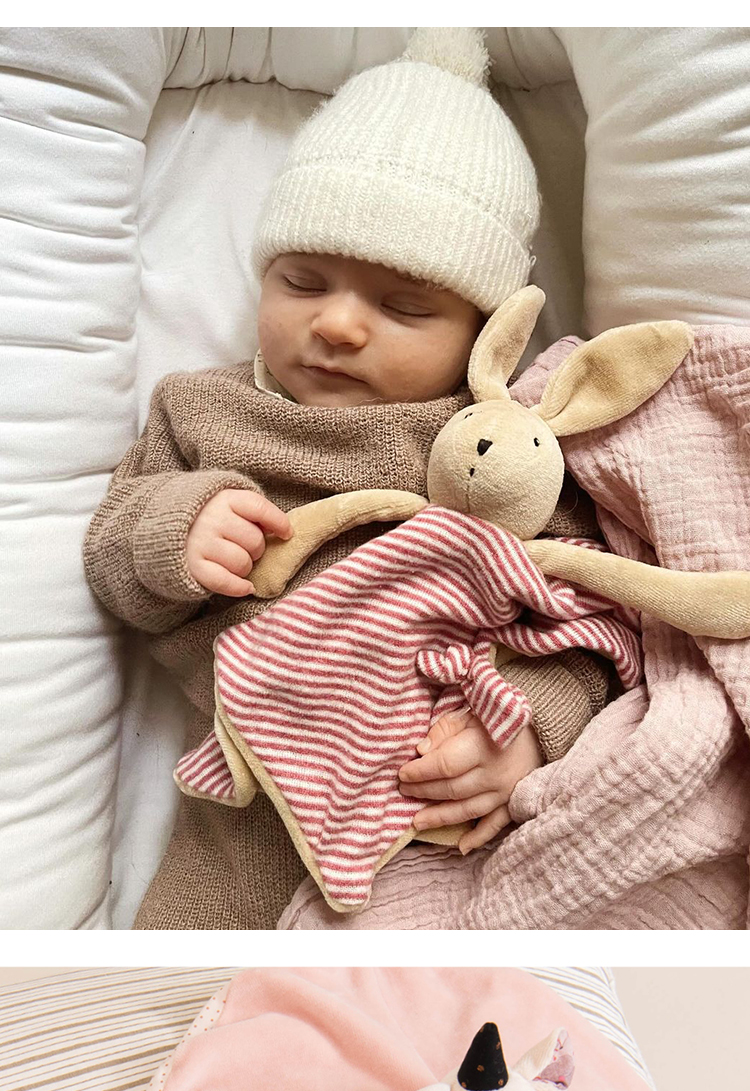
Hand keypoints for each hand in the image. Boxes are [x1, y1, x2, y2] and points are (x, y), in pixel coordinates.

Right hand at [186, 489, 292, 596]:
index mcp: (224, 499)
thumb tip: (282, 530)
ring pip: (242, 563)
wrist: (165, 529)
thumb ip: (254, 512)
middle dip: (257, 549)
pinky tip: (245, 586)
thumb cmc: (210, 519)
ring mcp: (200, 542)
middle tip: (245, 548)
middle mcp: (211, 519)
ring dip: (246, 568)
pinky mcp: (192, 565)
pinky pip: (225, 581)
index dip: (278, 522)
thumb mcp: (230, 504)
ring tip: (236, 561)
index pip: (258, 508)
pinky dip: (239, 587)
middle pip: (255, 541)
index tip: (286, 533)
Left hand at [398, 711, 542, 853]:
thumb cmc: (494, 721)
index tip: (402, 773)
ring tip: (417, 822)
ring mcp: (505, 792)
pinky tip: (461, 846)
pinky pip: (495, 825)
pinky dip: (479, 838)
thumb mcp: (468, 715)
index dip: (421, 772)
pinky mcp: (513, 803)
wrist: (538, 732)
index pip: (445, 765)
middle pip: (453, 789)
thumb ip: (443, 731)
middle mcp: (495, 773)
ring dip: (441, 817)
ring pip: (468, 810)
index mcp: (483, 746)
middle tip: (403, 791)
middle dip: (424, 792)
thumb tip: (420, 751)